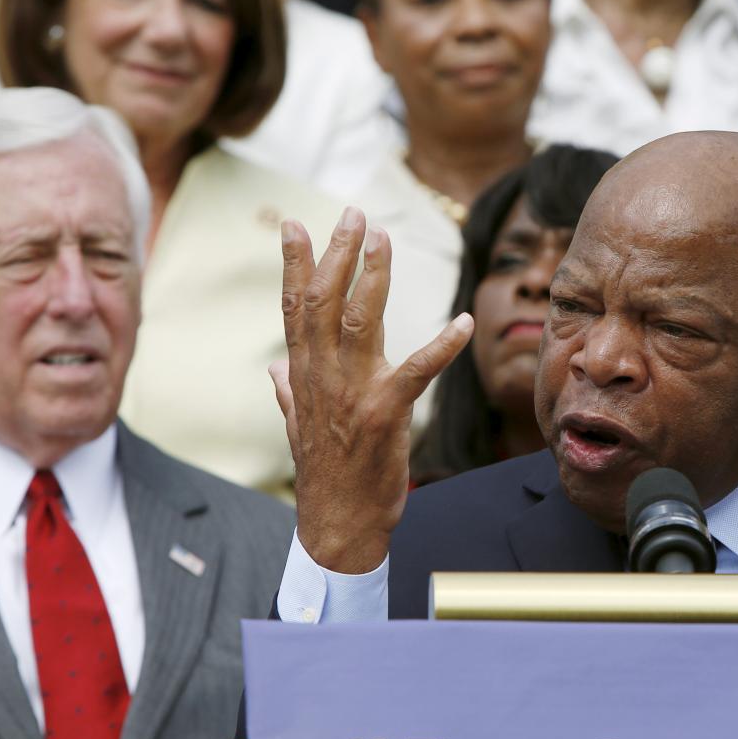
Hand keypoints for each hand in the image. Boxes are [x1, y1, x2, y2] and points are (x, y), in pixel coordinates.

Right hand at [274, 208, 472, 572]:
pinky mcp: (386, 413)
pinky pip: (416, 371)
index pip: (294, 307)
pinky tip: (463, 323)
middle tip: (353, 213)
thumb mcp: (300, 427)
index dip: (293, 263)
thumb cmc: (327, 476)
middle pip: (324, 300)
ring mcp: (353, 392)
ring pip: (360, 319)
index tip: (294, 223)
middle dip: (338, 252)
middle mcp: (322, 376)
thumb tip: (274, 367)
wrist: (337, 525)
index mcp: (304, 375)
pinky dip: (442, 345)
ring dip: (374, 275)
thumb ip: (289, 391)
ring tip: (384, 237)